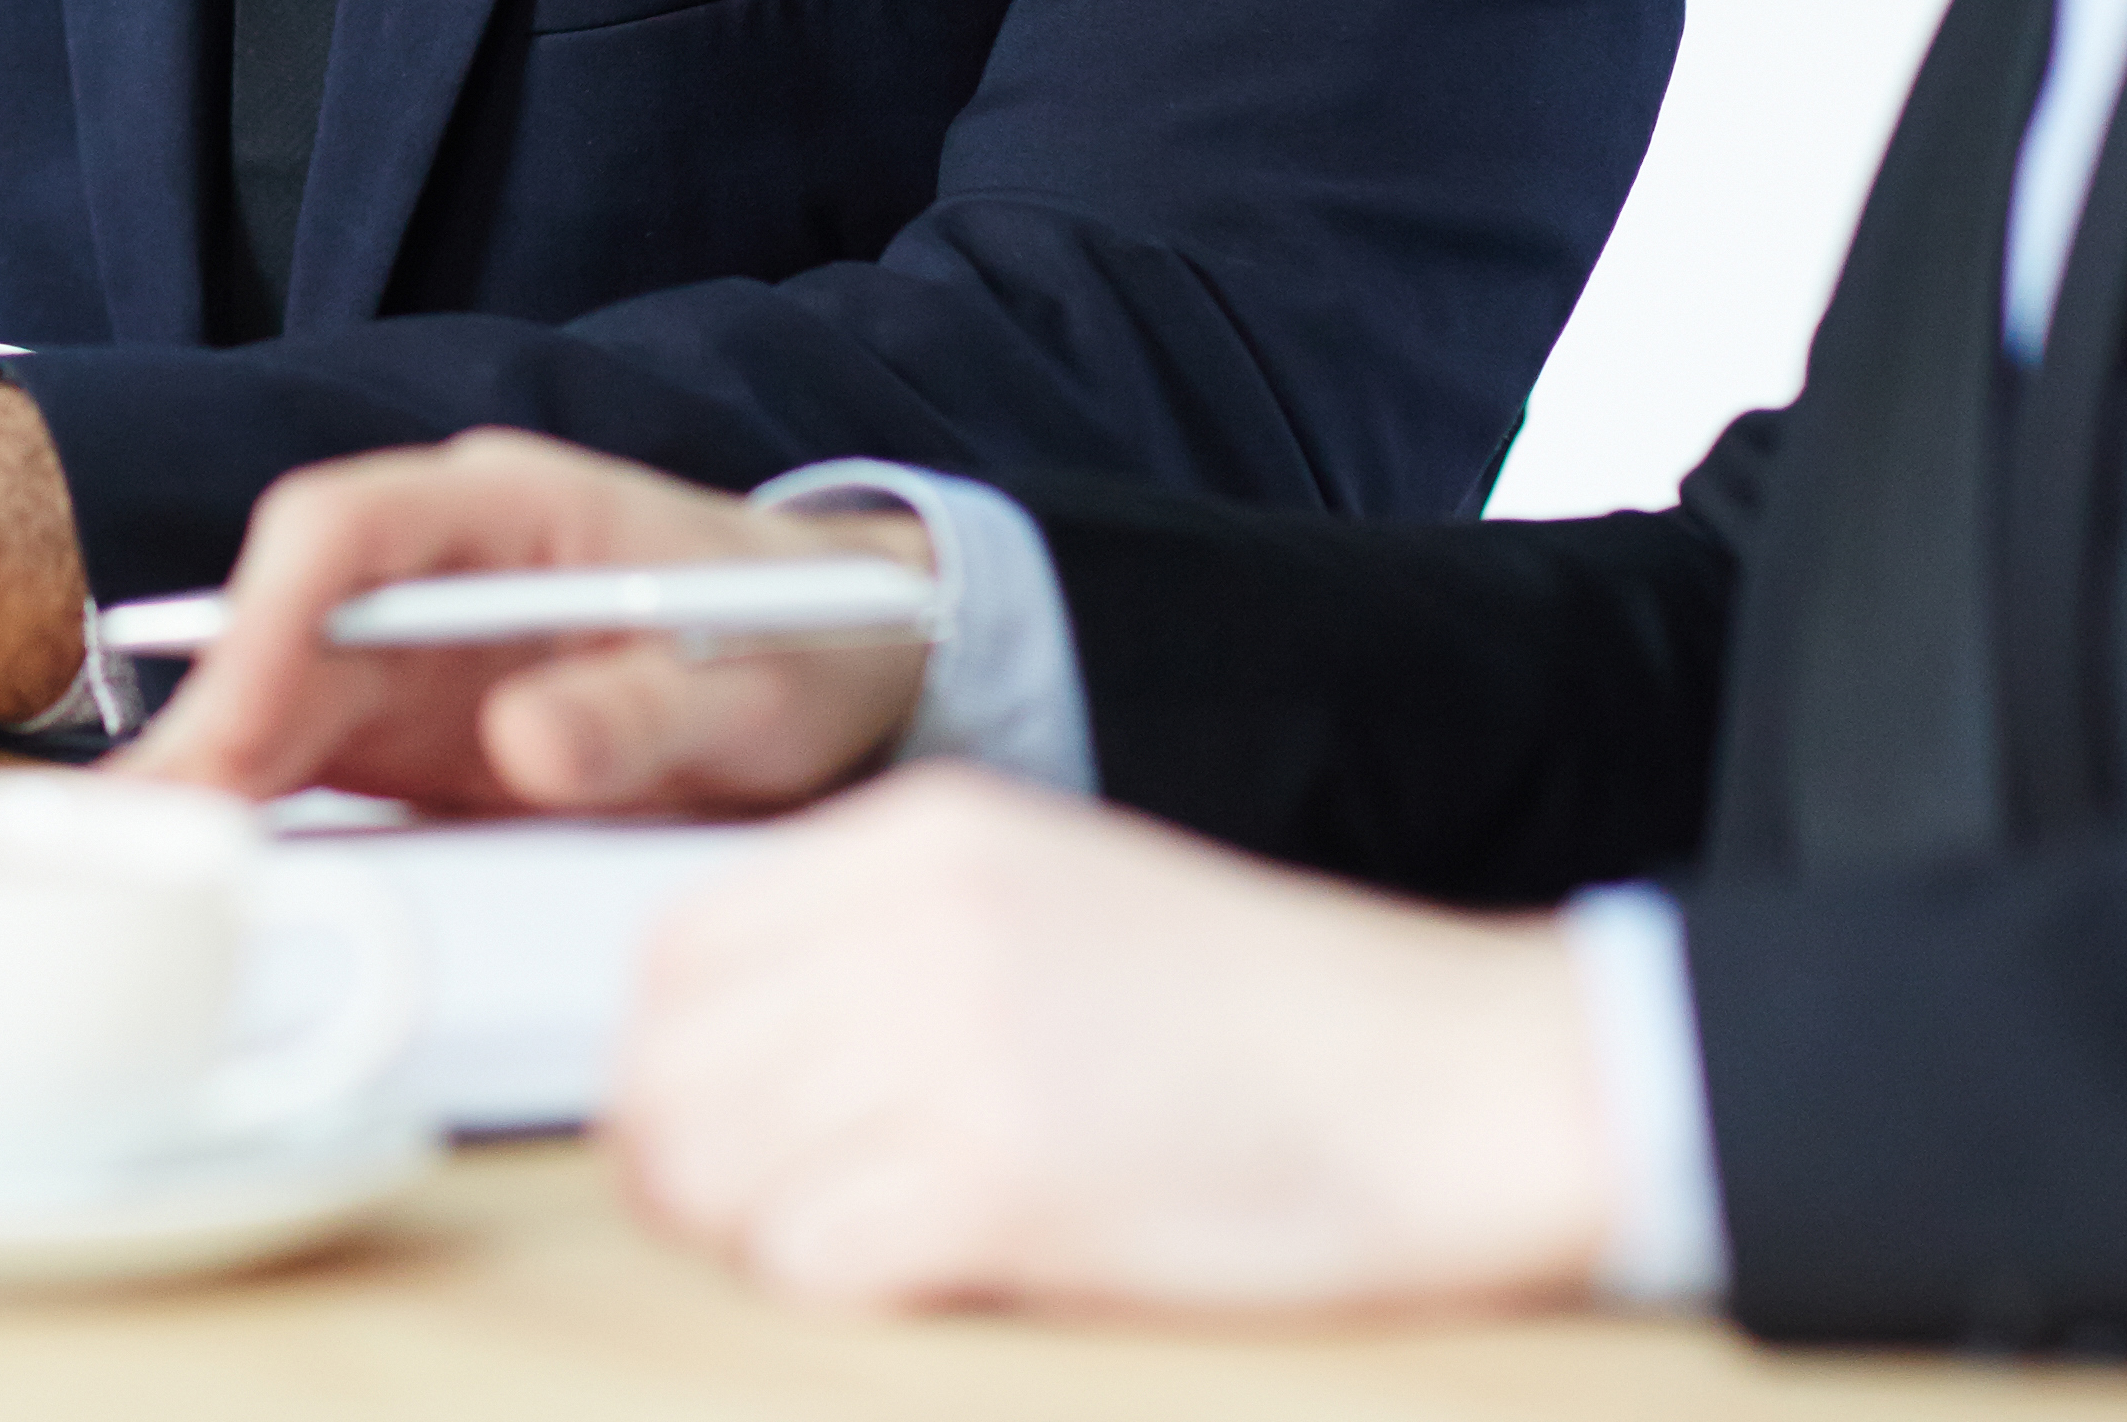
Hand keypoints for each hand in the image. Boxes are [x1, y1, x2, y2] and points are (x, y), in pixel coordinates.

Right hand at [113, 429, 933, 815]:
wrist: (848, 655)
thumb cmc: (797, 640)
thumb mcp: (748, 681)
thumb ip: (638, 709)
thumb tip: (524, 745)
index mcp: (503, 506)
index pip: (341, 530)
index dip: (270, 619)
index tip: (238, 722)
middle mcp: (431, 564)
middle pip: (280, 626)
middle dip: (208, 727)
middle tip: (143, 841)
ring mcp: (414, 645)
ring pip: (274, 697)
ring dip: (208, 780)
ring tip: (131, 874)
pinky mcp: (415, 723)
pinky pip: (309, 758)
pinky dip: (252, 811)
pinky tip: (194, 872)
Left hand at [608, 766, 1618, 1314]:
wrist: (1457, 1081)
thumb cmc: (1275, 1021)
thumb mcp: (1055, 898)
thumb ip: (891, 938)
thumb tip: (733, 1049)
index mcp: (921, 837)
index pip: (676, 950)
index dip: (670, 1060)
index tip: (713, 1125)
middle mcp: (912, 920)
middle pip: (669, 1066)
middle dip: (690, 1164)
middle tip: (770, 1218)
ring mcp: (950, 1044)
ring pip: (711, 1170)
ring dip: (758, 1234)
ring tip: (853, 1246)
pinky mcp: (996, 1178)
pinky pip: (806, 1258)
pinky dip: (834, 1288)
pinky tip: (922, 1275)